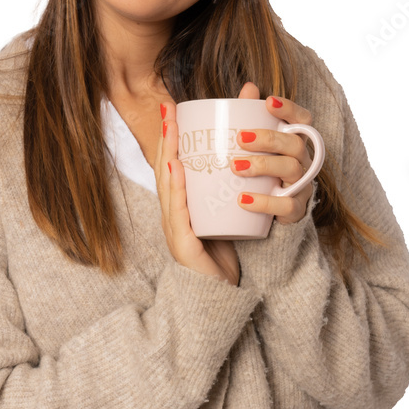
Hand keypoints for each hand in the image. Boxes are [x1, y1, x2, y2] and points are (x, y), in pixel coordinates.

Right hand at [154, 99, 240, 285]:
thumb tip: (244, 162)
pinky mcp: (182, 245)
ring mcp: (174, 230)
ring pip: (167, 186)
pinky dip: (176, 189)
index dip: (172, 138)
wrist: (222, 301)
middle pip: (165, 170)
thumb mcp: (226, 219)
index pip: (173, 167)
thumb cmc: (224, 260)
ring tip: (171, 128)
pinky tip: (176, 168)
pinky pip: (178, 212)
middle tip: (169, 107)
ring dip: (167, 154)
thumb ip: (229, 194)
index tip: (175, 109)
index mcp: (181, 208)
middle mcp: (172, 216)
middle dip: (166, 137)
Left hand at [233, 83, 315, 225]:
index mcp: (293, 142)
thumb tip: (249, 87)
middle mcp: (303, 161)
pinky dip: (264, 202)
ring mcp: (301, 186)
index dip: (290, 109)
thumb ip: (250, 118)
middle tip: (240, 138)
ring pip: (292, 169)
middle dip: (268, 138)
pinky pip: (286, 205)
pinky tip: (242, 200)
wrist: (263, 217)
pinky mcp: (295, 210)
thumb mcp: (252, 147)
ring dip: (264, 165)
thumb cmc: (258, 173)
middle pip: (296, 143)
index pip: (303, 120)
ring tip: (235, 166)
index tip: (268, 101)